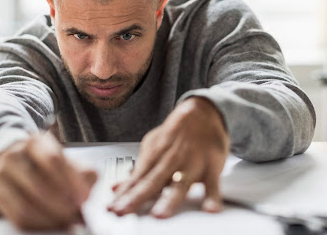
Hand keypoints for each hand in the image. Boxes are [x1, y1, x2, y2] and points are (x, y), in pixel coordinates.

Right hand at [0, 131, 97, 229]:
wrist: (16, 161)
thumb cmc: (47, 163)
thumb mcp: (67, 159)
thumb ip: (83, 173)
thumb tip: (87, 191)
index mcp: (36, 142)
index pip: (53, 160)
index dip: (71, 181)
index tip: (84, 198)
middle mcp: (14, 155)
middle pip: (38, 185)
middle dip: (61, 204)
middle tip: (76, 214)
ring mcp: (1, 176)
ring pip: (25, 204)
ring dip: (50, 217)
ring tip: (66, 221)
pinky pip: (17, 216)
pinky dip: (38, 224)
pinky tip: (52, 224)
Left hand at [107, 97, 229, 217]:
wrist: (203, 112)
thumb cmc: (176, 133)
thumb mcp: (153, 146)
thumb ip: (137, 170)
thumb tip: (117, 188)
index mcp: (155, 156)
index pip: (136, 178)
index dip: (123, 194)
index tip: (113, 208)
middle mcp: (171, 160)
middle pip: (152, 182)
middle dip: (137, 197)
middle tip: (124, 211)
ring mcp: (192, 163)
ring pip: (180, 184)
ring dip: (170, 200)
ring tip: (160, 215)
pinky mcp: (212, 166)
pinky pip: (213, 184)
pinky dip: (212, 196)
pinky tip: (210, 208)